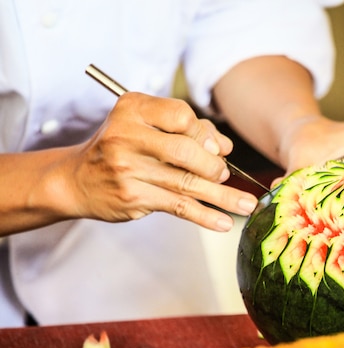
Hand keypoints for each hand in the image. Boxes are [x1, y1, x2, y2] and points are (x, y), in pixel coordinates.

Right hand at [63, 92, 257, 230]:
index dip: (204, 133)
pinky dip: (205, 216)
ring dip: (223, 196)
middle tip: (223, 175)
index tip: (216, 148)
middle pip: (185, 152)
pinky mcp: (133, 197)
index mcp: (132, 109)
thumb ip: (186, 131)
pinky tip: (224, 222)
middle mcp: (126, 136)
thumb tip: (225, 148)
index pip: (181, 115)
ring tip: (248, 205)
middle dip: (213, 166)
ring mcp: (128, 169)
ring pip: (186, 183)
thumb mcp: (145, 126)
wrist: (77, 179)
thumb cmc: (120, 147)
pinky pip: (178, 206)